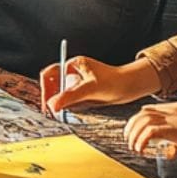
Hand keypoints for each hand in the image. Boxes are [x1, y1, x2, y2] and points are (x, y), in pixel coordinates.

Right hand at [40, 56, 159, 115]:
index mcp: (73, 65)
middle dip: (52, 98)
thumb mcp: (90, 88)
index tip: (47, 103)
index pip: (50, 74)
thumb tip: (52, 105)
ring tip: (63, 113)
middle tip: (52, 112)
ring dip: (60, 105)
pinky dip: (69, 108)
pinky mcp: (83, 94)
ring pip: (61, 96)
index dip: (46, 89)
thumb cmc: (114, 82)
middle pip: (53, 85)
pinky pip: (70, 102)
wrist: (130, 89)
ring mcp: (77, 84)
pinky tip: (76, 111)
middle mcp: (73, 73)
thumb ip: (70, 96)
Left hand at [125, 101, 176, 156]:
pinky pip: (149, 132)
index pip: (151, 109)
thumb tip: (173, 150)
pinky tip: (141, 149)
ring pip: (141, 121)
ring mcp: (171, 118)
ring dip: (134, 135)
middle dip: (132, 127)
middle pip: (142, 113)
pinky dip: (141, 140)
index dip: (140, 120)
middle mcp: (171, 111)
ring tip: (134, 147)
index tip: (137, 131)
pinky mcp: (173, 129)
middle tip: (129, 139)